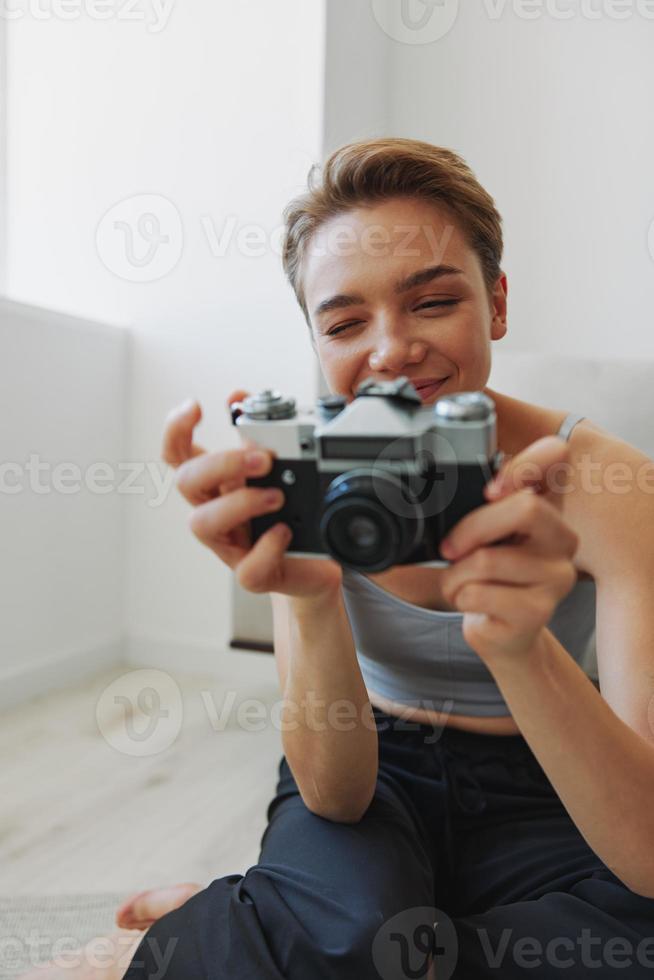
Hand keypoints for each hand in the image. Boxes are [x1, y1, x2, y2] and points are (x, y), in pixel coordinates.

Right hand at [162, 391, 342, 600]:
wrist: (320, 562)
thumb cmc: (292, 512)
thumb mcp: (279, 466)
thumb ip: (260, 431)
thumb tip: (238, 396)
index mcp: (218, 485)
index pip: (178, 454)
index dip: (176, 429)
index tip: (195, 406)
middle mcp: (217, 512)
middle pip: (186, 482)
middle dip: (219, 463)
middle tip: (262, 459)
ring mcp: (231, 546)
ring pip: (202, 524)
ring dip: (239, 502)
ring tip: (278, 495)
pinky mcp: (255, 575)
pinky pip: (247, 569)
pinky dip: (266, 548)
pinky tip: (285, 533)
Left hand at [439, 436, 579, 662]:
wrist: (502, 633)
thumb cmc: (490, 578)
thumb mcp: (485, 535)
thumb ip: (481, 507)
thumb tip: (439, 487)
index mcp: (550, 508)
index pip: (557, 457)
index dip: (529, 462)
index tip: (490, 489)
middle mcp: (564, 539)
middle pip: (526, 509)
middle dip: (473, 529)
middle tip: (450, 549)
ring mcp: (556, 578)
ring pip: (488, 559)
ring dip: (456, 574)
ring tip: (461, 583)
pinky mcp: (538, 612)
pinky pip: (479, 593)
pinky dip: (458, 596)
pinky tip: (470, 601)